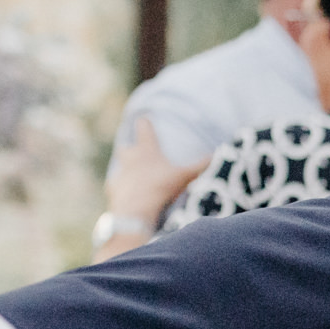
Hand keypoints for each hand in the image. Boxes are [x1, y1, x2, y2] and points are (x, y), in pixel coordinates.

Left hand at [102, 117, 207, 233]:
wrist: (136, 210)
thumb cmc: (160, 187)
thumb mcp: (184, 176)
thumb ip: (200, 166)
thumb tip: (216, 154)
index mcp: (146, 150)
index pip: (144, 128)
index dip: (145, 123)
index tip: (144, 119)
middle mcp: (130, 158)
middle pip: (126, 147)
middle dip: (130, 148)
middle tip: (136, 150)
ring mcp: (120, 173)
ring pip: (120, 166)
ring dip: (127, 169)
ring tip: (135, 176)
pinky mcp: (113, 189)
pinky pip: (117, 186)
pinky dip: (123, 189)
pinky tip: (129, 195)